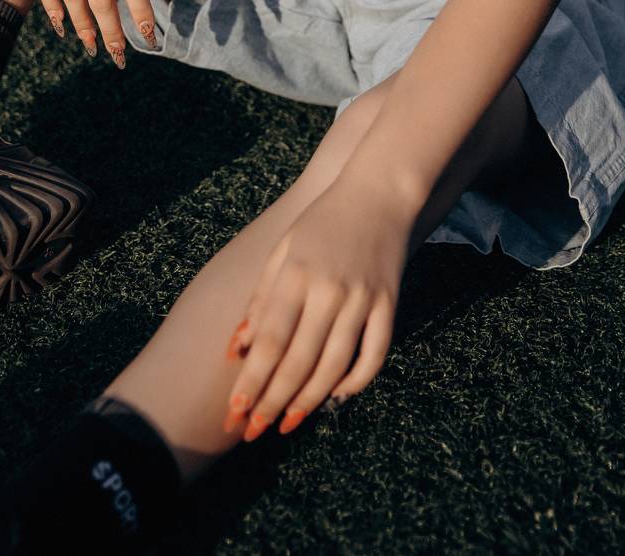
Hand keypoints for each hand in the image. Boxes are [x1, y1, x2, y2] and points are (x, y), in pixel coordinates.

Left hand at [221, 179, 411, 440]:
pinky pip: (374, 354)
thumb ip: (261, 298)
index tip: (235, 411)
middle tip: (255, 431)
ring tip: (288, 422)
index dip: (252, 379)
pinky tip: (335, 395)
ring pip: (335, 365)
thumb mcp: (283, 249)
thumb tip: (238, 347)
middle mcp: (329, 289)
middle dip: (273, 401)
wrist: (379, 193)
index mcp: (297, 273)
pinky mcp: (389, 303)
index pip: (271, 339)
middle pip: (299, 359)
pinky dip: (356, 381)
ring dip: (309, 400)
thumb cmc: (322, 221)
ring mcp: (363, 298)